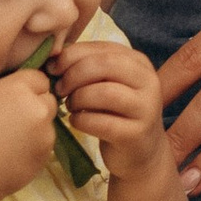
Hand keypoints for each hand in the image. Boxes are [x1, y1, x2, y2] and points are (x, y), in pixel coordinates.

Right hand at [0, 68, 59, 200]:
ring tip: (6, 138)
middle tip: (8, 118)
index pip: (38, 78)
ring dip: (34, 125)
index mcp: (19, 89)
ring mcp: (45, 134)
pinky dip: (33, 145)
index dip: (25, 87)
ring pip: (47, 122)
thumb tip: (2, 80)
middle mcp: (38, 109)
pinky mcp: (46, 155)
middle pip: (47, 99)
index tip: (9, 98)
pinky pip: (44, 143)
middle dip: (33, 104)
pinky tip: (11, 153)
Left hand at [51, 36, 169, 178]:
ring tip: (70, 106)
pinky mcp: (136, 134)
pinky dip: (81, 120)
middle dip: (73, 75)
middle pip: (104, 65)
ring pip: (104, 92)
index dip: (71, 55)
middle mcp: (148, 81)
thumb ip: (88, 66)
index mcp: (138, 63)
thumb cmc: (116, 112)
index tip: (52, 68)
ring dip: (78, 99)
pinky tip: (77, 122)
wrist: (141, 152)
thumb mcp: (107, 83)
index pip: (101, 48)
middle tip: (59, 89)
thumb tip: (53, 58)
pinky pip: (101, 122)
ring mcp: (146, 108)